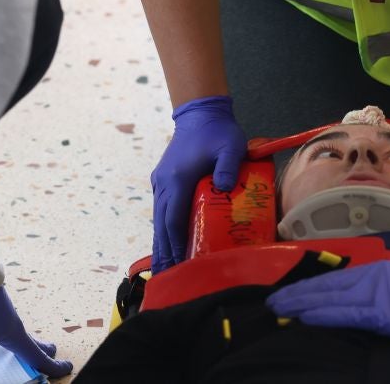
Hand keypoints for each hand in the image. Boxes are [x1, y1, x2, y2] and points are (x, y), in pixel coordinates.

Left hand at [0, 286, 72, 382]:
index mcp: (15, 333)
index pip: (38, 355)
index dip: (53, 366)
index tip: (67, 368)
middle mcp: (10, 321)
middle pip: (30, 339)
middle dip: (42, 348)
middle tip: (51, 352)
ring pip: (15, 329)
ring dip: (22, 339)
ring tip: (17, 344)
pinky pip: (1, 319)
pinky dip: (3, 329)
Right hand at [151, 95, 245, 271]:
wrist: (200, 113)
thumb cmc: (218, 131)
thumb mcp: (230, 147)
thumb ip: (228, 167)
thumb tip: (224, 187)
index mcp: (178, 179)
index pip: (173, 219)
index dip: (174, 244)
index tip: (176, 265)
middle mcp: (164, 183)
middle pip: (162, 224)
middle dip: (164, 250)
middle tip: (167, 276)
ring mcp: (161, 181)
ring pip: (159, 218)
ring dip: (162, 241)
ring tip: (164, 266)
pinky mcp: (164, 179)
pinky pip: (162, 208)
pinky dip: (164, 227)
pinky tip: (168, 241)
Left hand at [266, 261, 389, 349]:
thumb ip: (386, 291)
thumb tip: (367, 300)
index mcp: (380, 270)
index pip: (337, 279)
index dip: (311, 286)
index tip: (291, 292)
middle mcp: (373, 276)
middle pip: (326, 285)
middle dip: (297, 294)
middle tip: (272, 302)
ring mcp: (375, 293)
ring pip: (328, 297)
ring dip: (300, 304)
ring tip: (278, 309)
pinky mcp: (380, 313)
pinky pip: (343, 314)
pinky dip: (321, 314)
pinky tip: (304, 318)